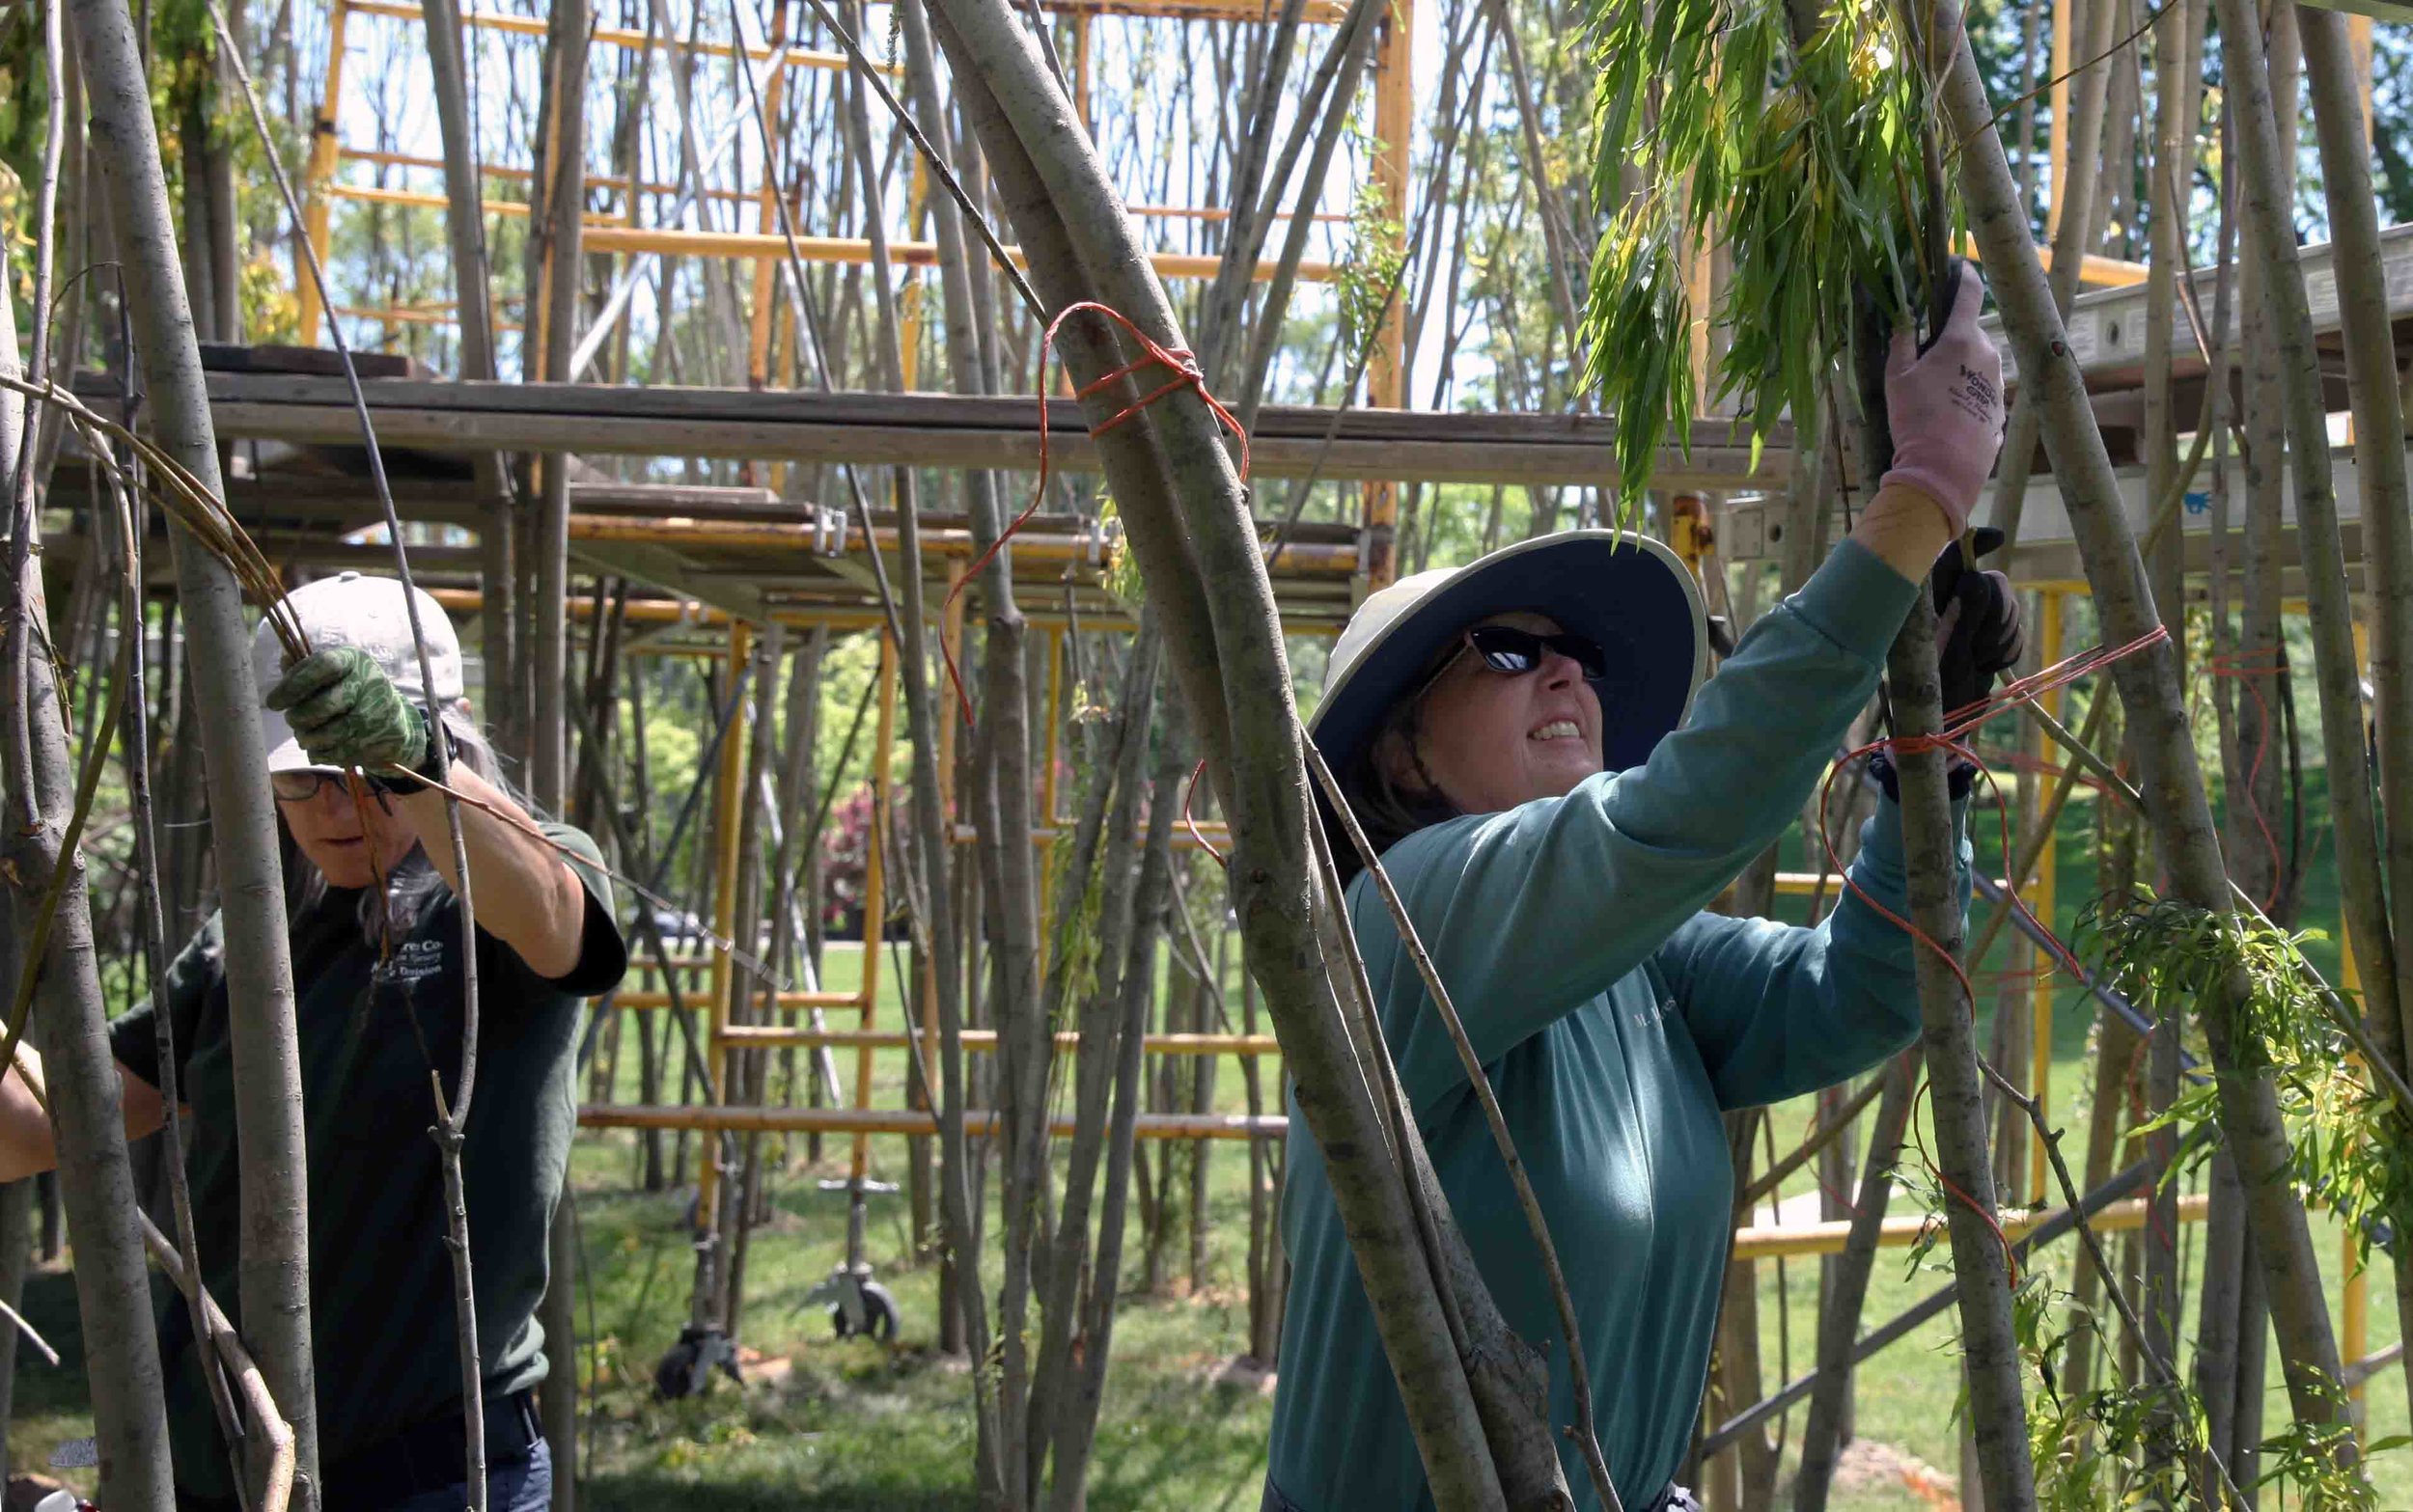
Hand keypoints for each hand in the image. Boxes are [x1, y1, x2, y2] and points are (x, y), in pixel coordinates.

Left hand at [265, 647, 428, 774]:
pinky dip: (322, 754)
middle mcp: (369, 683)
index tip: (273, 702)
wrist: (394, 718)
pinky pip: (340, 752)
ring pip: (331, 734)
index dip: (294, 684)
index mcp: (354, 661)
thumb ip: (306, 668)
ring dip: (309, 739)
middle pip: (324, 705)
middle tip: (292, 721)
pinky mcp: (376, 740)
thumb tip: (283, 660)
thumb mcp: (335, 672)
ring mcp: (376, 714)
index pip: (323, 666)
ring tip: (304, 737)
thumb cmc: (353, 690)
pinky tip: (319, 748)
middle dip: (299, 717)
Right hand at [1881, 265, 2006, 535]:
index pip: (1969, 292)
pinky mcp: (2000, 410)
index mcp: (1962, 340)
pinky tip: (1948, 416)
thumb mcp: (1896, 378)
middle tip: (1923, 357)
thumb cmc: (1916, 419)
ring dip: (1959, 369)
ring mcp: (1998, 384)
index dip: (1962, 273)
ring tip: (1934, 395)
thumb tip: (1903, 315)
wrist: (1944, 471)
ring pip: (1978, 363)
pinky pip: (1982, 392)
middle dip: (1949, 338)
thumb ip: (1900, 342)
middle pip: (1970, 333)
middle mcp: (1988, 355)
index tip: (1954, 265)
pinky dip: (1967, 396)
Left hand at [1932, 529, 2024, 715]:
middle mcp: (1949, 606)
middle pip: (1991, 583)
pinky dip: (2007, 649)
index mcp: (1927, 602)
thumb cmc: (1933, 692)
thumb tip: (1976, 579)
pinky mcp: (1989, 638)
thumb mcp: (1945, 651)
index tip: (1998, 539)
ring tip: (1977, 660)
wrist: (1944, 727)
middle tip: (1975, 646)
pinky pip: (2016, 630)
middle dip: (1995, 613)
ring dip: (2000, 635)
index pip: (1949, 559)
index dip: (1973, 543)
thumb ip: (1962, 614)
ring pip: (2008, 606)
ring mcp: (1971, 622)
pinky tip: (1988, 665)